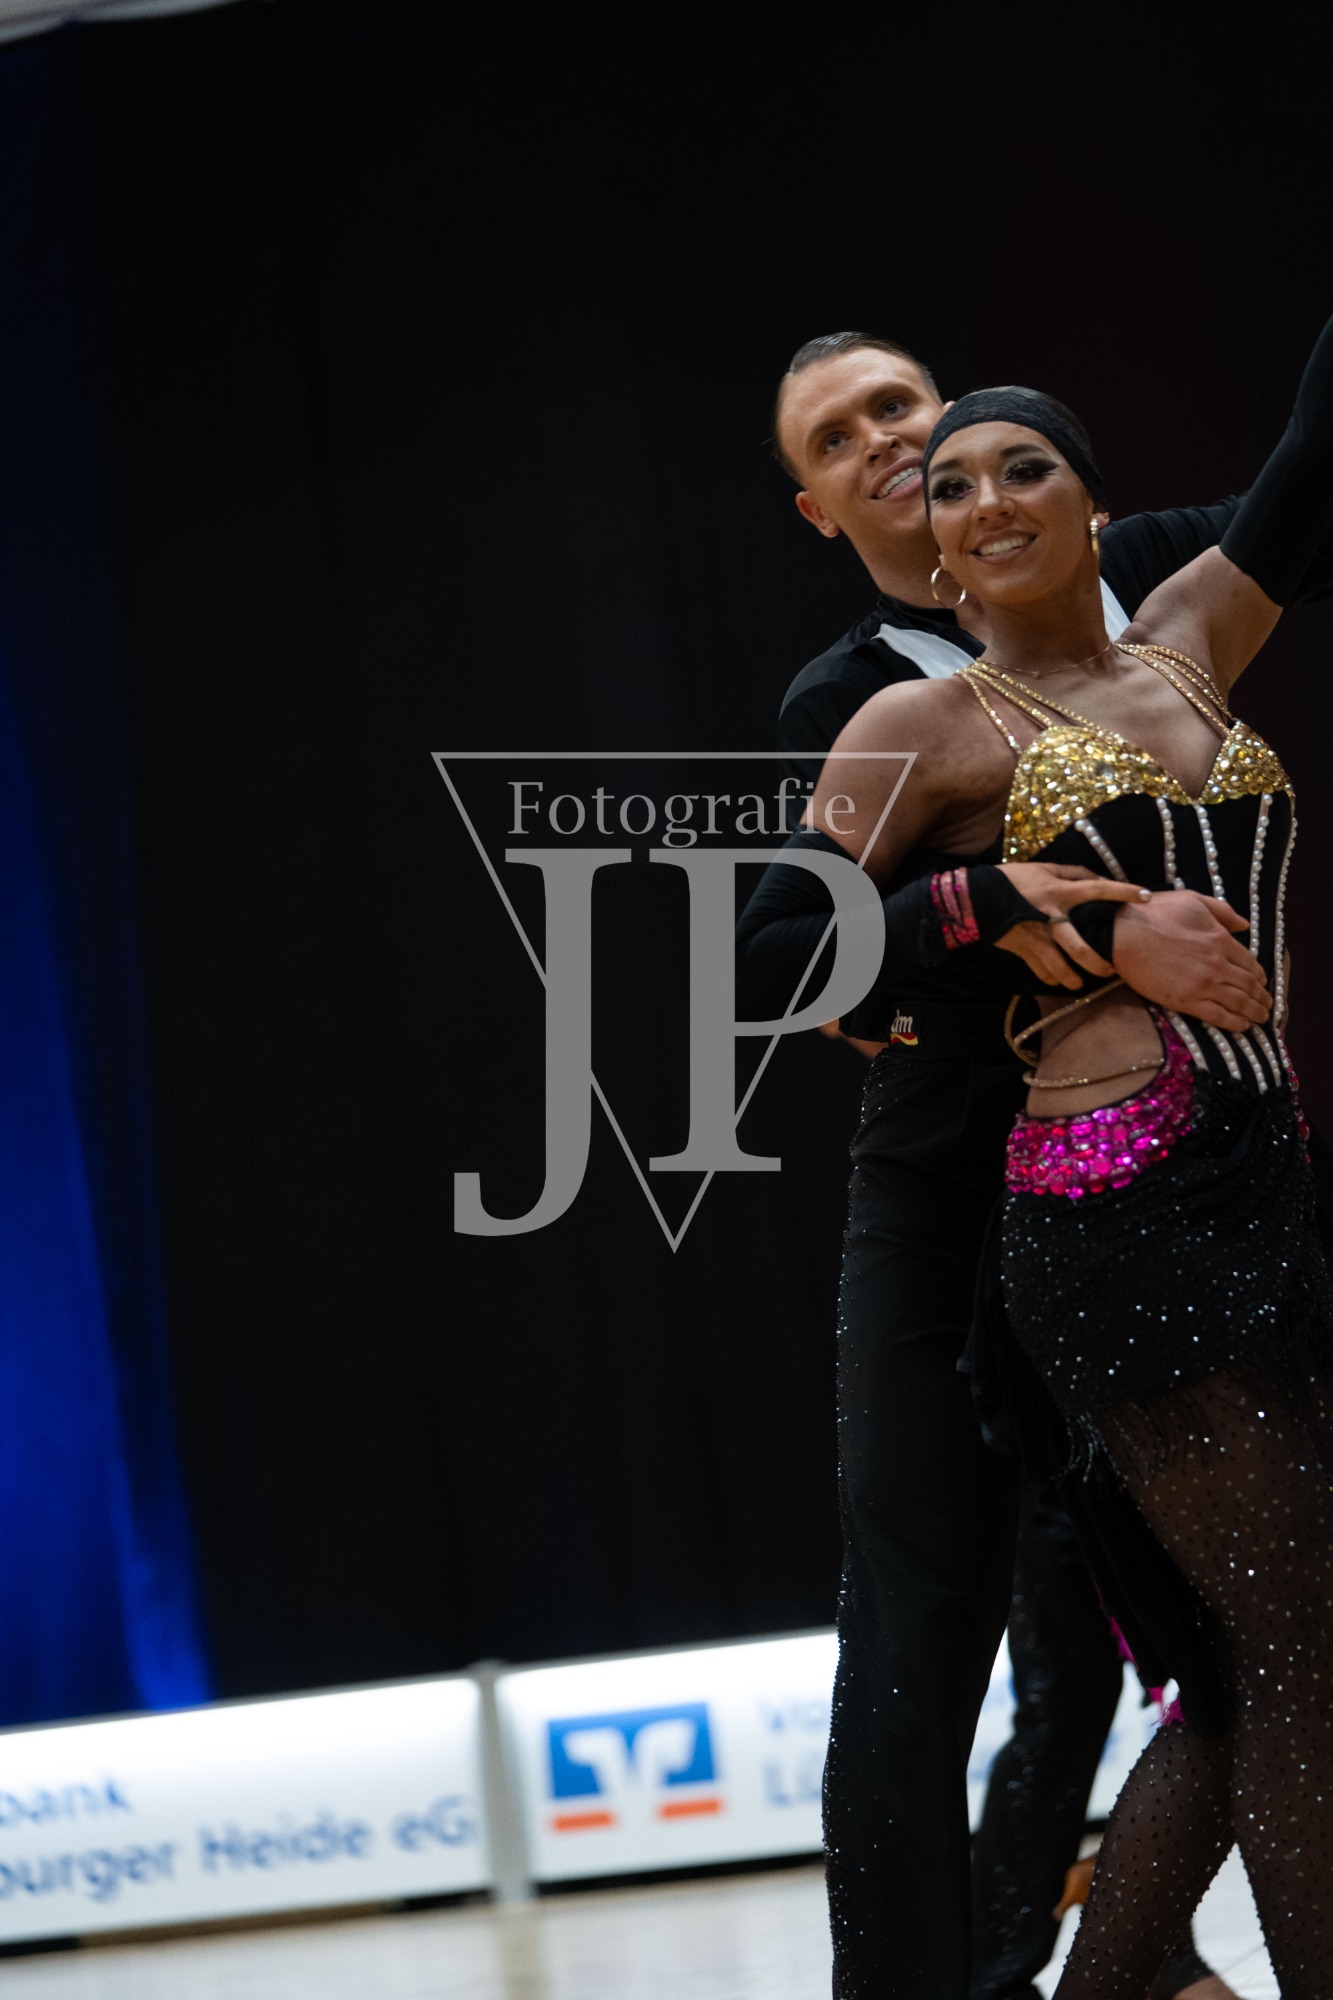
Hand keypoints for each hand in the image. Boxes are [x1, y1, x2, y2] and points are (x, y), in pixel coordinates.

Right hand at [994, 863, 1149, 990]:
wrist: (977, 898)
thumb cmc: (1014, 880)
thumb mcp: (1045, 869)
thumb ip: (1074, 874)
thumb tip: (1099, 880)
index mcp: (1060, 893)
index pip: (1098, 890)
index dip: (1123, 892)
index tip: (1146, 897)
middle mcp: (1052, 918)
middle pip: (1079, 949)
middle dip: (1098, 964)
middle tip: (1110, 970)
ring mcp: (1037, 939)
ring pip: (1060, 969)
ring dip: (1074, 980)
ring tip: (1082, 983)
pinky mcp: (1024, 951)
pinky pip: (1042, 972)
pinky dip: (1051, 978)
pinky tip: (1057, 978)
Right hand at [1111, 891, 1269, 1031]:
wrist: (1122, 934)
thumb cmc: (1154, 912)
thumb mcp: (1193, 900)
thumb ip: (1222, 911)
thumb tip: (1244, 925)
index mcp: (1220, 939)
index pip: (1251, 963)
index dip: (1260, 975)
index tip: (1262, 982)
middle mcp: (1217, 964)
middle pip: (1249, 985)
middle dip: (1261, 996)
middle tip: (1267, 1004)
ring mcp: (1202, 985)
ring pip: (1238, 1003)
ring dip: (1254, 1012)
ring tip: (1260, 1017)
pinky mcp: (1185, 1000)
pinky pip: (1217, 1016)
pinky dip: (1234, 1023)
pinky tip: (1243, 1026)